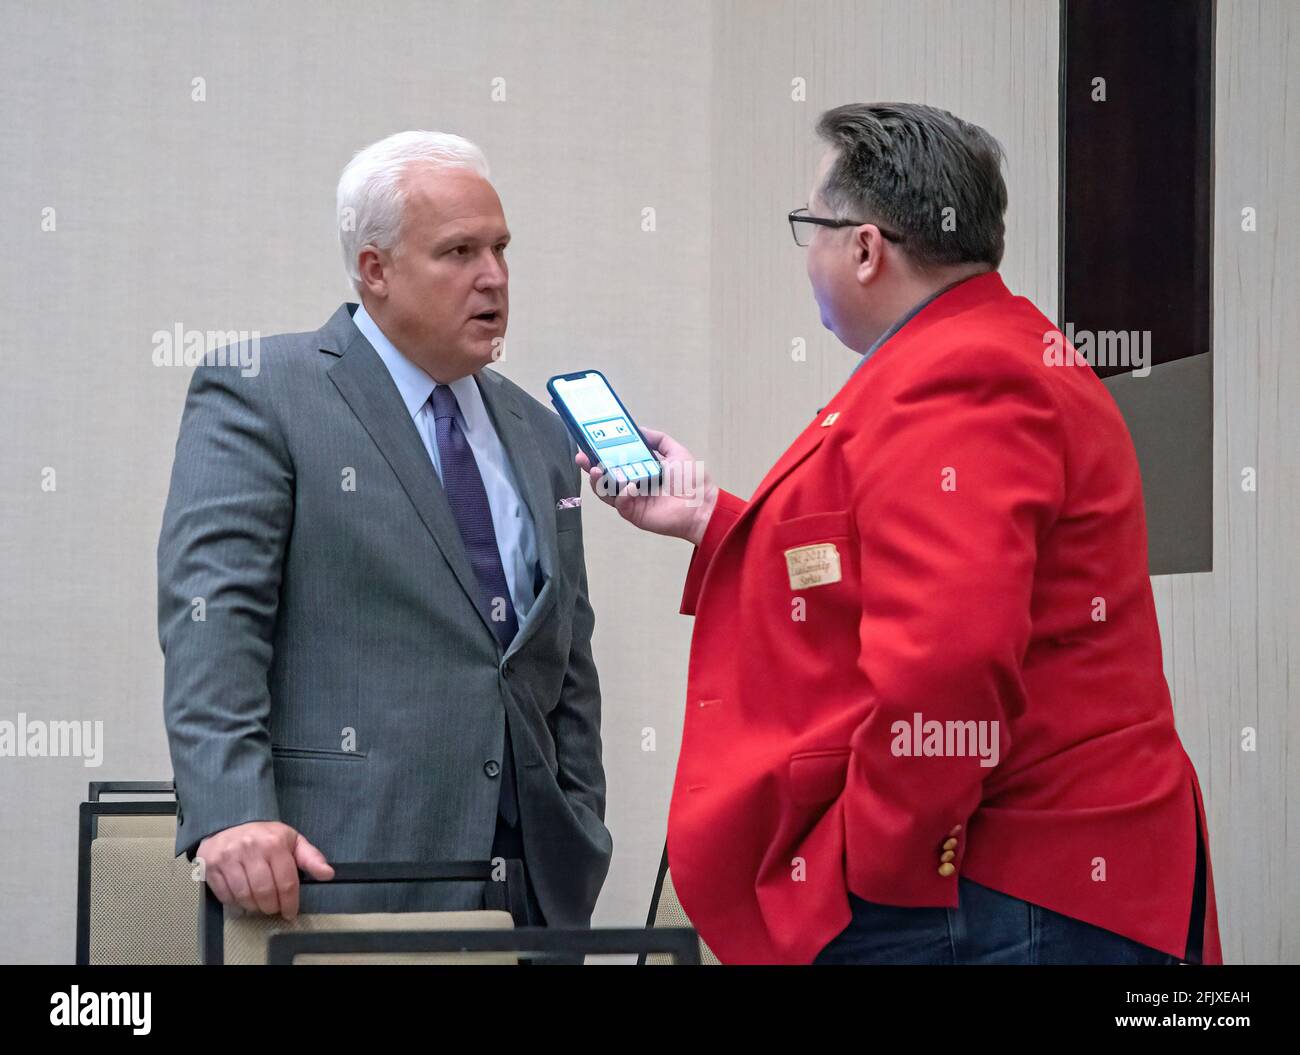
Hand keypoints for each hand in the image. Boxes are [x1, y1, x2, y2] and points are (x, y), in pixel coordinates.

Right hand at [195, 820, 333, 919]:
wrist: (230, 822)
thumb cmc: (264, 836)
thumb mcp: (291, 841)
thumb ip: (310, 857)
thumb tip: (328, 874)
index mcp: (274, 843)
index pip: (286, 882)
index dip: (290, 903)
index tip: (290, 913)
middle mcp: (250, 849)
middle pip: (265, 892)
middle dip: (272, 907)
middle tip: (274, 908)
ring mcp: (228, 857)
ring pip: (244, 896)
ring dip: (254, 907)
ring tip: (259, 904)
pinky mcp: (211, 865)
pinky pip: (225, 895)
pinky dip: (235, 903)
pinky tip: (242, 898)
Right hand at [576, 427, 716, 544]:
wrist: (702, 505)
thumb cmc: (692, 481)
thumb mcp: (675, 452)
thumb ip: (658, 440)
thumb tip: (639, 429)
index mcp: (641, 469)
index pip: (616, 460)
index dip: (602, 452)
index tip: (591, 443)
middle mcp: (633, 484)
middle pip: (606, 475)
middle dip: (591, 466)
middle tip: (583, 457)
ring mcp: (632, 499)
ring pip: (606, 491)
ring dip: (598, 481)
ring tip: (595, 470)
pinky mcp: (634, 513)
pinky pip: (620, 503)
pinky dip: (621, 494)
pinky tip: (629, 486)